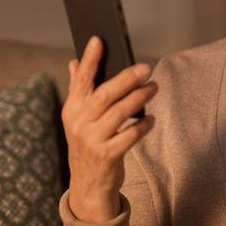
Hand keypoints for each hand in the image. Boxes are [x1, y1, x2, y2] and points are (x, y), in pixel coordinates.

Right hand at [61, 35, 156, 221]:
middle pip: (105, 94)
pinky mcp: (108, 155)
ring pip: (120, 113)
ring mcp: (92, 140)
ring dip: (139, 98)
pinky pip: (130, 135)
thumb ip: (78, 90)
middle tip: (146, 68)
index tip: (99, 39)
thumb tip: (74, 61)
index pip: (81, 80)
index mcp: (72, 109)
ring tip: (153, 87)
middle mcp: (80, 123)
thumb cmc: (87, 144)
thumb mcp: (77, 119)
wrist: (88, 185)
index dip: (90, 59)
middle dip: (126, 79)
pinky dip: (143, 126)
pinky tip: (152, 119)